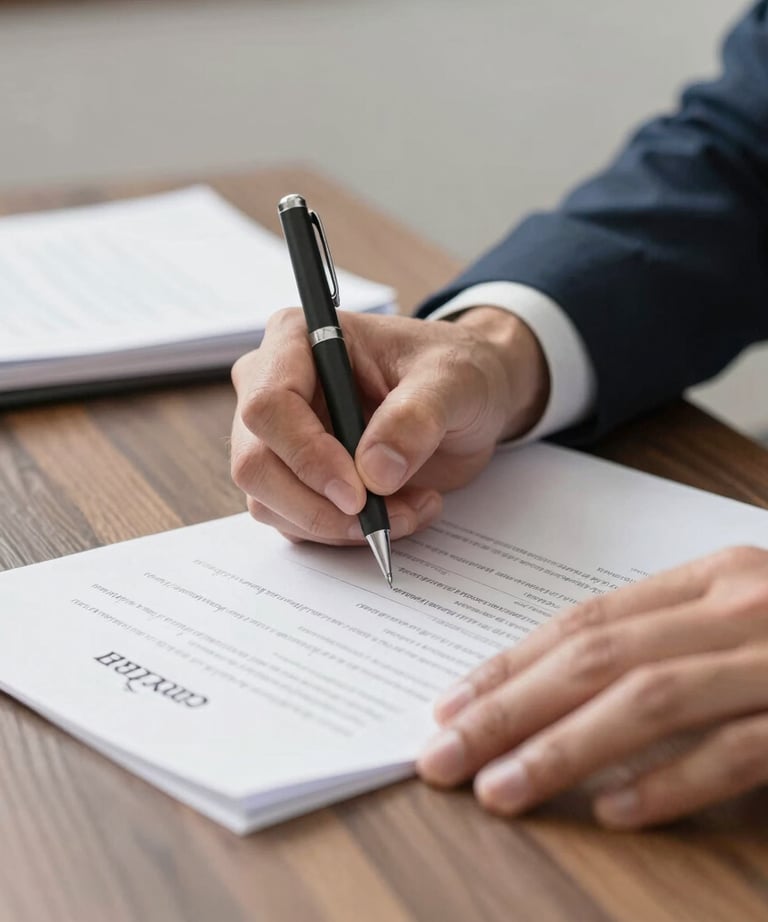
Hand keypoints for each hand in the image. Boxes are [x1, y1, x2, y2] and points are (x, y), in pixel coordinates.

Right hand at [230, 306, 547, 543]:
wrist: (467, 399)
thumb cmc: (454, 371)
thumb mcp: (453, 382)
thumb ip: (416, 418)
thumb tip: (374, 473)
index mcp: (298, 340)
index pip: (267, 406)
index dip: (306, 456)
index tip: (358, 493)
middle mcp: (273, 386)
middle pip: (255, 464)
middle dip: (318, 506)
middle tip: (381, 518)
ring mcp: (278, 437)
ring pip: (270, 502)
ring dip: (338, 525)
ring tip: (410, 509)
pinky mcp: (294, 477)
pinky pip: (296, 522)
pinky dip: (344, 533)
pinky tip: (399, 512)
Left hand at [418, 545, 767, 828]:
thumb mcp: (738, 612)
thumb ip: (663, 637)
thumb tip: (555, 684)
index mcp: (711, 577)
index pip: (584, 621)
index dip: (510, 664)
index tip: (451, 703)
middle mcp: (741, 606)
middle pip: (598, 658)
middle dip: (508, 709)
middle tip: (442, 753)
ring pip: (652, 699)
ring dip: (565, 748)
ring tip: (500, 788)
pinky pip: (742, 749)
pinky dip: (675, 781)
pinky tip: (616, 811)